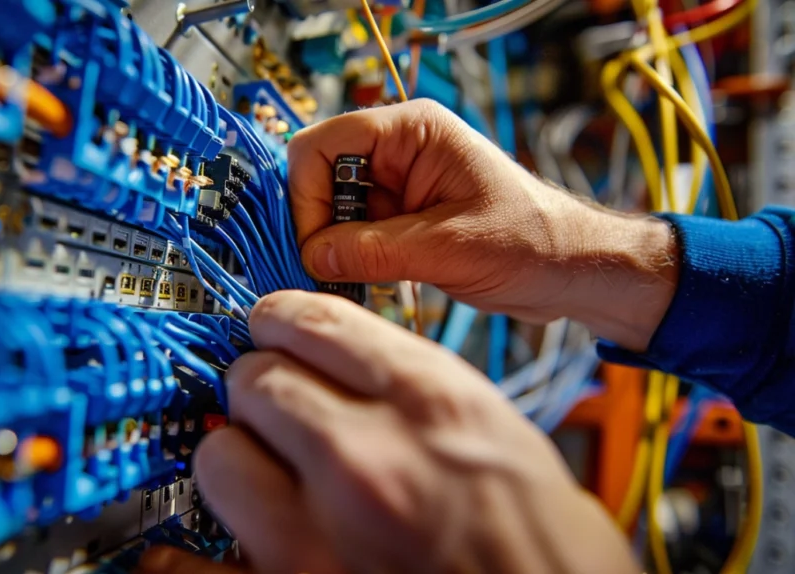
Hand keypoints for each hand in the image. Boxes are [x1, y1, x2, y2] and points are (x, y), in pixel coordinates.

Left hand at [138, 291, 636, 573]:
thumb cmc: (543, 541)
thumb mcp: (492, 429)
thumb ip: (406, 388)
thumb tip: (337, 362)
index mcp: (428, 402)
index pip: (312, 320)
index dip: (281, 317)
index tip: (270, 325)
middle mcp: (366, 457)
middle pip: (257, 378)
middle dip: (262, 384)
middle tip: (273, 402)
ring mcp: (322, 532)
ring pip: (222, 451)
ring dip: (237, 454)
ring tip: (262, 471)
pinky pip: (197, 565)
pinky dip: (183, 557)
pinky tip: (186, 550)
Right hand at [287, 100, 677, 350]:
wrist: (569, 270)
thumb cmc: (533, 241)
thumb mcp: (450, 247)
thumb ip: (377, 250)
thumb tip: (312, 255)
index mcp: (413, 132)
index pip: (323, 144)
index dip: (307, 193)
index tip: (313, 244)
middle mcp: (398, 153)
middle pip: (319, 177)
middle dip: (316, 225)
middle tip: (325, 271)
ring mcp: (396, 188)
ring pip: (330, 211)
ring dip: (331, 248)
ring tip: (348, 282)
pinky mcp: (397, 221)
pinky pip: (350, 236)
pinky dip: (347, 261)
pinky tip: (363, 282)